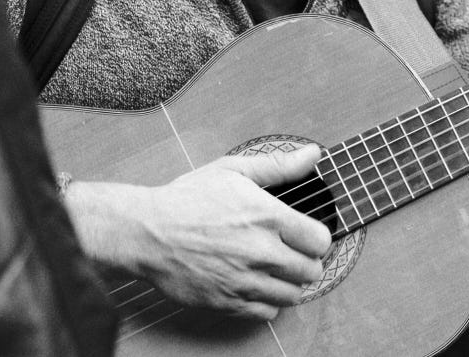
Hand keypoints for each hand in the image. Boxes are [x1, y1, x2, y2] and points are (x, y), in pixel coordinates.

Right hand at [69, 143, 330, 319]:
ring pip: (293, 296)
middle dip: (306, 261)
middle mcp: (261, 252)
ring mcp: (244, 280)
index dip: (317, 237)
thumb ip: (279, 165)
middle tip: (291, 252)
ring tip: (275, 269)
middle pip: (312, 272)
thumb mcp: (233, 170)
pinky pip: (267, 314)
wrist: (147, 233)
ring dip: (290, 283)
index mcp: (268, 217)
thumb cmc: (188, 199)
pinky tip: (257, 284)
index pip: (321, 241)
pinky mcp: (227, 303)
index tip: (306, 234)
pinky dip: (268, 302)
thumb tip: (313, 154)